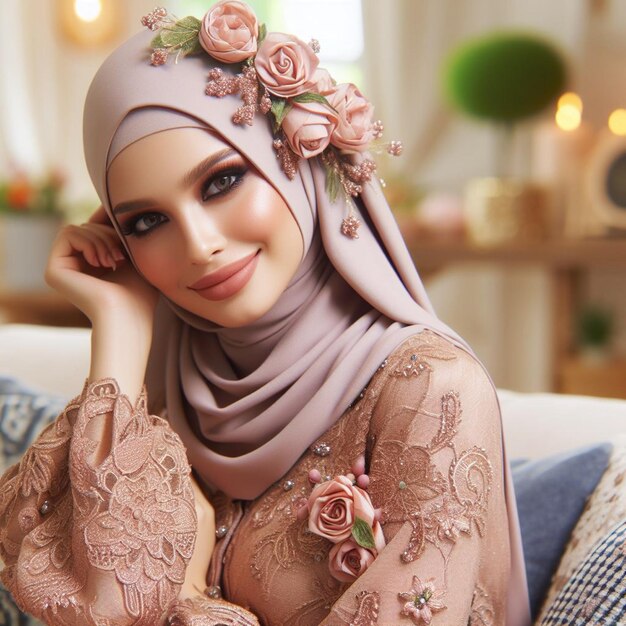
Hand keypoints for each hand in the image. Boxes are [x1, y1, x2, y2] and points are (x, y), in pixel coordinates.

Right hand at [45, 206, 157, 329]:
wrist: (130, 316)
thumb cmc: (140, 292)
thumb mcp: (133, 253)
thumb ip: (119, 230)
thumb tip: (108, 204)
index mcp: (92, 264)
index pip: (95, 228)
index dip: (108, 221)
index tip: (125, 226)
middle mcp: (74, 266)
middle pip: (87, 225)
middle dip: (108, 234)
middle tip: (122, 256)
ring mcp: (62, 268)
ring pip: (78, 228)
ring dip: (101, 239)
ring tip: (114, 261)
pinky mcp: (53, 270)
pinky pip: (68, 233)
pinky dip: (88, 242)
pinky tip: (101, 262)